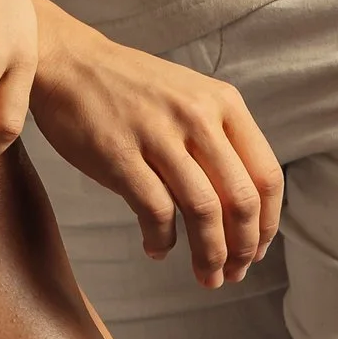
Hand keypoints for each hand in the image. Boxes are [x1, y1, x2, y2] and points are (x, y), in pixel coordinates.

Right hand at [26, 5, 281, 288]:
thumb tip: (243, 209)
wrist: (69, 62)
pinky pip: (156, 211)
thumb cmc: (130, 89)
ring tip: (205, 276)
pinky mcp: (120, 154)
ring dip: (209, 255)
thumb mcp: (190, 98)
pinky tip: (156, 249)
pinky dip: (161, 240)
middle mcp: (198, 116)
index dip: (268, 224)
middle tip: (233, 273)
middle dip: (242, 249)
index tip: (257, 250)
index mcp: (224, 104)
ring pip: (204, 211)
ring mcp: (159, 134)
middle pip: (241, 200)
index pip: (267, 176)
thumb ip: (219, 141)